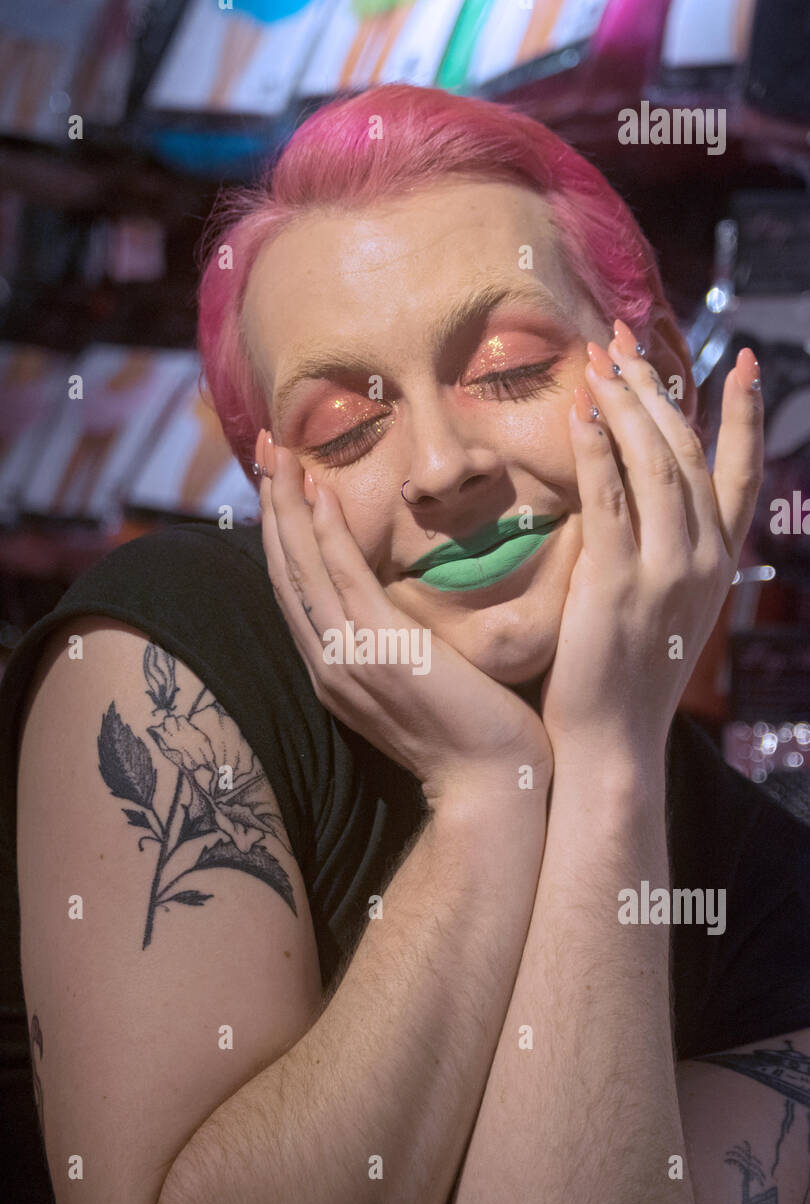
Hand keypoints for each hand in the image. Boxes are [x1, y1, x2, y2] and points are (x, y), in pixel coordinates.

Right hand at [257, 430, 552, 808]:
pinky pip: (342, 580)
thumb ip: (399, 642)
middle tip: (266, 448)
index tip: (281, 483)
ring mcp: (348, 658)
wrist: (492, 784)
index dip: (282, 532)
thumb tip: (405, 605)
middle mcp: (327, 664)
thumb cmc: (472, 733)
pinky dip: (325, 535)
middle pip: (285, 571)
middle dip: (272, 506)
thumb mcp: (421, 679)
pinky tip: (320, 494)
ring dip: (287, 507)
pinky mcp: (380, 651)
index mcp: (335, 669)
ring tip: (280, 455)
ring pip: (301, 569)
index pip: (296, 588)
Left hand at [540, 326, 763, 763]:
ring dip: (627, 402)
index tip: (740, 362)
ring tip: (599, 358)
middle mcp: (704, 558)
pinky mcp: (617, 581)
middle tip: (626, 339)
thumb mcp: (668, 611)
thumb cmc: (628, 677)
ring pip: (654, 463)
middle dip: (659, 387)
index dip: (743, 414)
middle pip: (688, 451)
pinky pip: (609, 496)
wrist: (613, 743)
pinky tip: (581, 410)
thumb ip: (670, 557)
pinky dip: (597, 446)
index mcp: (720, 563)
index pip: (741, 471)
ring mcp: (665, 569)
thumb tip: (648, 510)